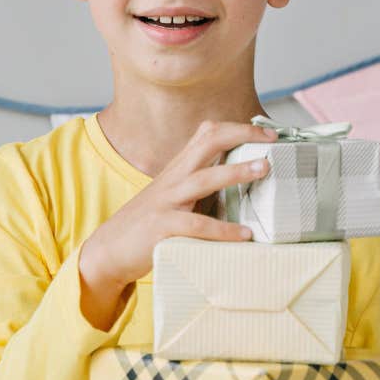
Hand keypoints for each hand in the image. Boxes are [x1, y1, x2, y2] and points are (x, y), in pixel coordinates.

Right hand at [77, 120, 277, 326]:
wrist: (108, 250)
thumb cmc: (148, 225)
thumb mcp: (174, 198)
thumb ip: (200, 189)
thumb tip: (239, 187)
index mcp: (177, 169)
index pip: (206, 133)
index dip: (237, 128)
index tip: (267, 133)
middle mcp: (173, 179)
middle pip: (206, 142)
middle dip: (240, 135)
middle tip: (271, 140)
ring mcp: (166, 202)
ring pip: (204, 178)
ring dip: (236, 172)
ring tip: (264, 170)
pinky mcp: (161, 228)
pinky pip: (197, 226)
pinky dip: (223, 230)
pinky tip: (244, 235)